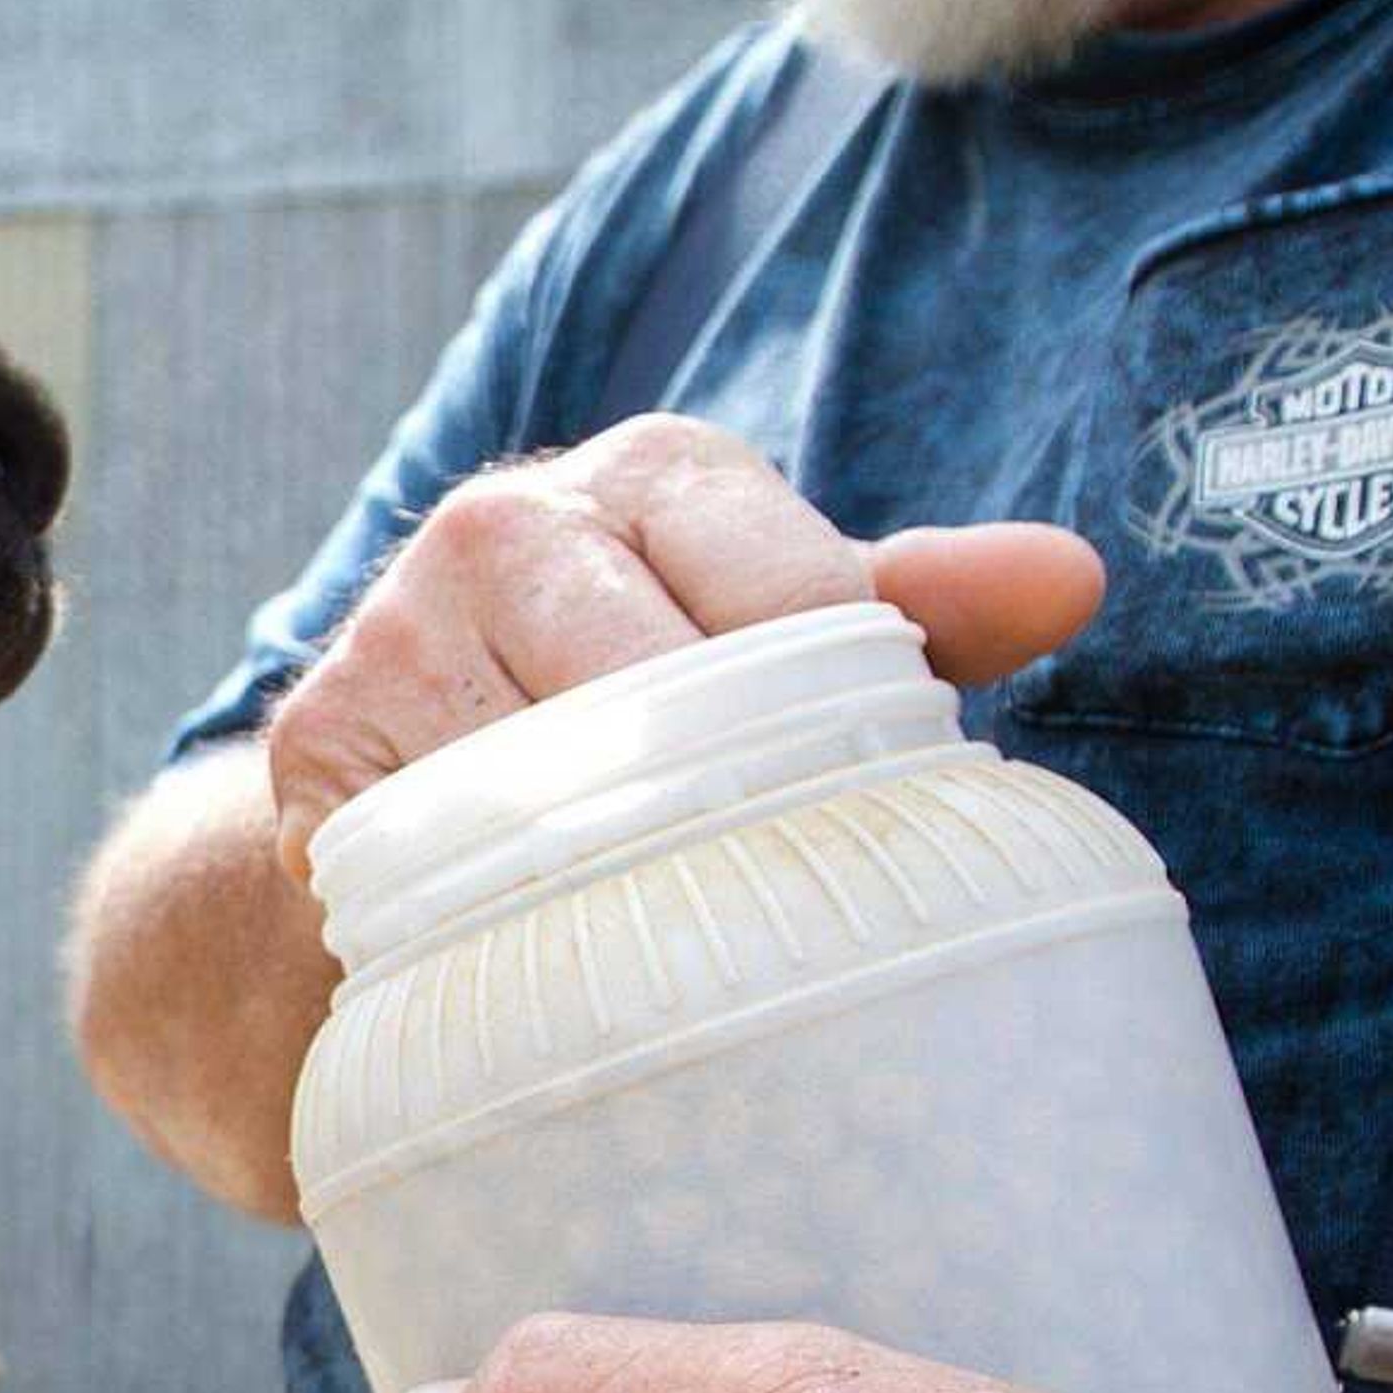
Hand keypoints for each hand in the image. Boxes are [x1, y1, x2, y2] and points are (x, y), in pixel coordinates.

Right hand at [267, 415, 1106, 873]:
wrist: (393, 780)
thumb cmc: (627, 702)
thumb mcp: (768, 641)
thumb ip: (909, 612)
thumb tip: (1073, 576)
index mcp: (654, 467)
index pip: (802, 604)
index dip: (841, 730)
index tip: (834, 804)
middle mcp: (508, 519)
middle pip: (679, 704)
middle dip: (723, 814)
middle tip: (747, 898)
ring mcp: (398, 626)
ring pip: (562, 791)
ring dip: (612, 878)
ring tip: (642, 924)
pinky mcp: (319, 740)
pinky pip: (444, 855)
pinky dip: (491, 912)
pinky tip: (518, 923)